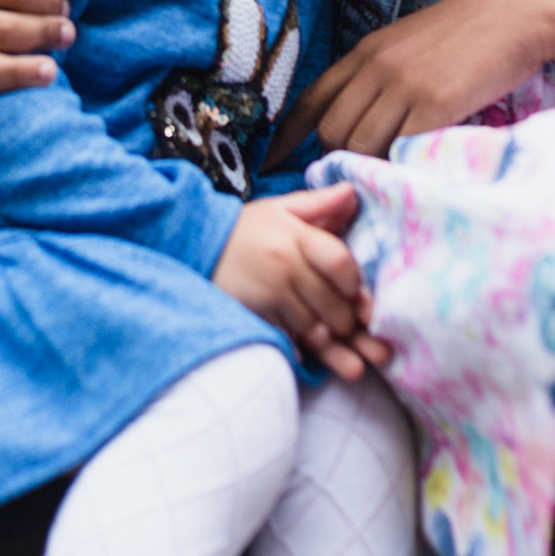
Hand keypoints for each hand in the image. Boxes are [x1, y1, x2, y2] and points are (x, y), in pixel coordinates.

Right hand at [212, 184, 393, 380]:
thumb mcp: (280, 208)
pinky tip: (310, 358)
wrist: (193, 243)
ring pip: (314, 328)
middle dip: (349, 322)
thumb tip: (353, 192)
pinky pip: (288, 340)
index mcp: (295, 236)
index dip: (356, 284)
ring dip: (333, 344)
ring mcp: (269, 295)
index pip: (340, 262)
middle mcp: (285, 266)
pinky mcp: (254, 316)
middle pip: (332, 303)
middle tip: (359, 331)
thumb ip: (319, 202)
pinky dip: (302, 351)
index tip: (361, 297)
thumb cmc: (245, 228)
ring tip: (354, 363)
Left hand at [269, 0, 554, 159]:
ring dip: (370, 169)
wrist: (514, 15)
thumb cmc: (467, 34)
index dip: (286, 136)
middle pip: (332, 130)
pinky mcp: (436, 103)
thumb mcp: (407, 45)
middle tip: (355, 181)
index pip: (311, 99)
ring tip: (387, 182)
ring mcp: (404, 85)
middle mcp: (375, 67)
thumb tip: (360, 123)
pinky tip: (414, 175)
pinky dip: (402, 167)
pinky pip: (402, 149)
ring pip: (362, 144)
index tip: (270, 163)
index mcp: (365, 52)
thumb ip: (380, 78)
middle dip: (337, 160)